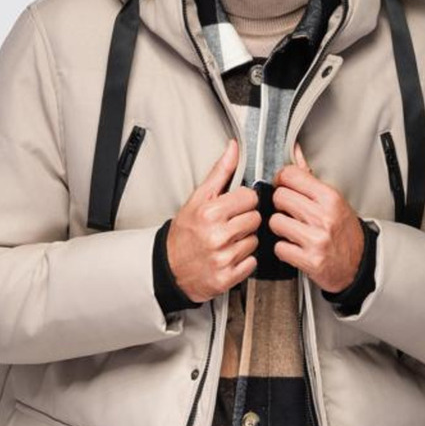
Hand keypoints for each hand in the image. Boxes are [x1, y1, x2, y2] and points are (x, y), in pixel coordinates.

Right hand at [164, 139, 261, 302]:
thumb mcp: (197, 198)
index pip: (250, 197)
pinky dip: (243, 261)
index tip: (233, 206)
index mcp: (210, 213)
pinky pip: (252, 263)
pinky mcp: (227, 277)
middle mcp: (217, 236)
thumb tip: (234, 148)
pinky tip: (228, 256)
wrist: (169, 268)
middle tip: (229, 225)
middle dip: (244, 220)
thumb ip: (220, 173)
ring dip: (244, 241)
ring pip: (255, 241)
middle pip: (255, 219)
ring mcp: (223, 259)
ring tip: (226, 241)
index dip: (243, 201)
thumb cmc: (184, 233)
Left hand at [268, 141, 366, 293]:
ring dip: (280, 228)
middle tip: (289, 211)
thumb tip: (295, 151)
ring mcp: (316, 240)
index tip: (283, 186)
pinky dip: (283, 249)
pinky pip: (279, 248)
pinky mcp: (310, 261)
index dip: (282, 180)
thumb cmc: (345, 231)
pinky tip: (295, 247)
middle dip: (280, 204)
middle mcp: (324, 217)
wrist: (360, 263)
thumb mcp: (333, 200)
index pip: (291, 175)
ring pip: (275, 222)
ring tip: (292, 230)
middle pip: (279, 197)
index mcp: (330, 198)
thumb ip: (310, 178)